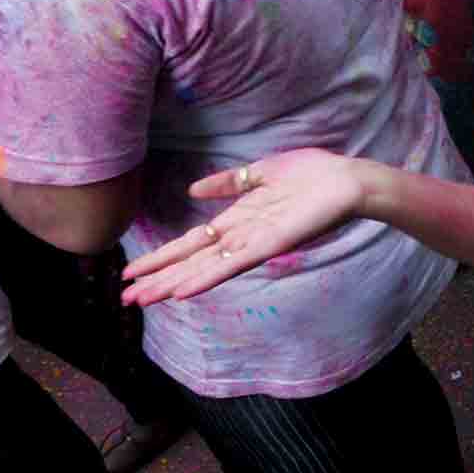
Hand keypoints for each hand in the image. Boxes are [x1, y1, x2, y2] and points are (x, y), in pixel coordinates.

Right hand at [119, 149, 369, 305]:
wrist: (349, 180)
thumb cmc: (312, 174)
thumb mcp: (261, 173)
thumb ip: (229, 183)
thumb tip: (193, 189)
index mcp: (239, 220)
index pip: (192, 243)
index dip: (162, 258)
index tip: (131, 272)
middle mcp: (242, 237)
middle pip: (191, 262)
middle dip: (158, 279)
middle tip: (124, 298)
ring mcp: (254, 243)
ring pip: (205, 268)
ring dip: (172, 284)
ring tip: (142, 299)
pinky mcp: (271, 245)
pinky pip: (233, 264)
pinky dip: (207, 278)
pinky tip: (183, 291)